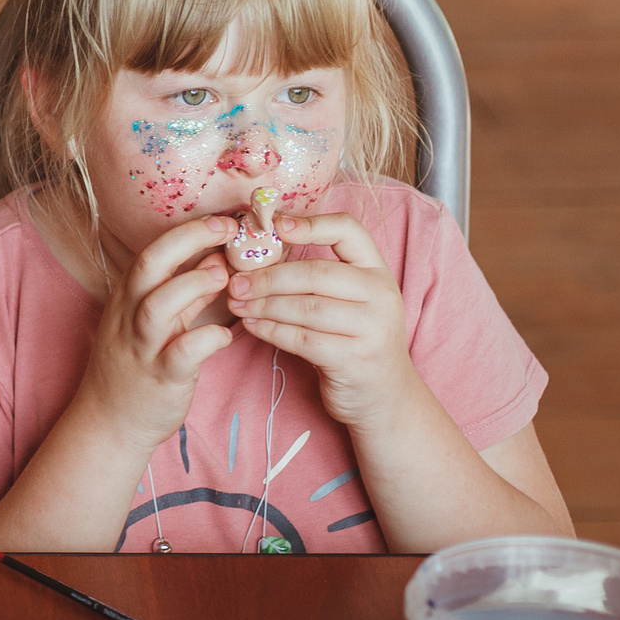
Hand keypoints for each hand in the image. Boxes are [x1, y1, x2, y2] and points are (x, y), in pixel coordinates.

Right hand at [74, 213, 241, 448]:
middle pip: (148, 266)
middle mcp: (129, 316)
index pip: (151, 252)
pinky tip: (226, 335)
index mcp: (129, 298)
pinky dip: (207, 339)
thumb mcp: (156, 322)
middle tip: (227, 229)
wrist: (108, 422)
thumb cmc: (137, 366)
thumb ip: (186, 292)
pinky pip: (181, 353)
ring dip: (193, 284)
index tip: (223, 219)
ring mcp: (141, 346)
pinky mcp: (159, 377)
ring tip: (224, 276)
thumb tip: (218, 258)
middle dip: (187, 241)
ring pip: (158, 305)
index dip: (187, 232)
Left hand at [226, 210, 415, 426]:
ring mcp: (372, 328)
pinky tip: (252, 326)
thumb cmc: (353, 339)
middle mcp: (381, 295)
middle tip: (235, 282)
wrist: (384, 395)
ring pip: (305, 307)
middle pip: (315, 273)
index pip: (349, 230)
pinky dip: (271, 331)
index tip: (274, 226)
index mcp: (377, 271)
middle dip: (267, 277)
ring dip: (263, 305)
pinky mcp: (355, 358)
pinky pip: (302, 339)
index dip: (310, 223)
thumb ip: (319, 276)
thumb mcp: (350, 300)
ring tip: (236, 303)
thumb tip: (257, 254)